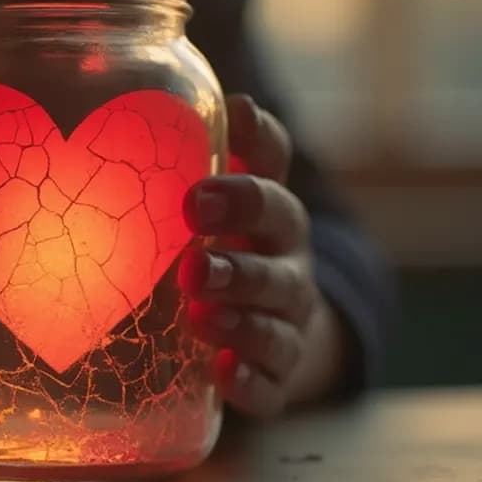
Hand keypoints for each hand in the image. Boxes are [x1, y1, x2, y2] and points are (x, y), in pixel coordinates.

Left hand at [178, 95, 347, 417]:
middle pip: (278, 262)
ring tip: (201, 316)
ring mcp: (286, 325)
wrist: (269, 323)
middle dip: (238, 264)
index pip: (273, 182)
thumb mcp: (217, 194)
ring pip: (276, 325)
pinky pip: (271, 385)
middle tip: (192, 265)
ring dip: (240, 321)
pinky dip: (249, 381)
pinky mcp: (275, 377)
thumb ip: (205, 145)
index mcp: (271, 213)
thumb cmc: (228, 243)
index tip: (197, 191)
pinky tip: (223, 375)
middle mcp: (288, 267)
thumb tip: (223, 95)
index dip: (244, 184)